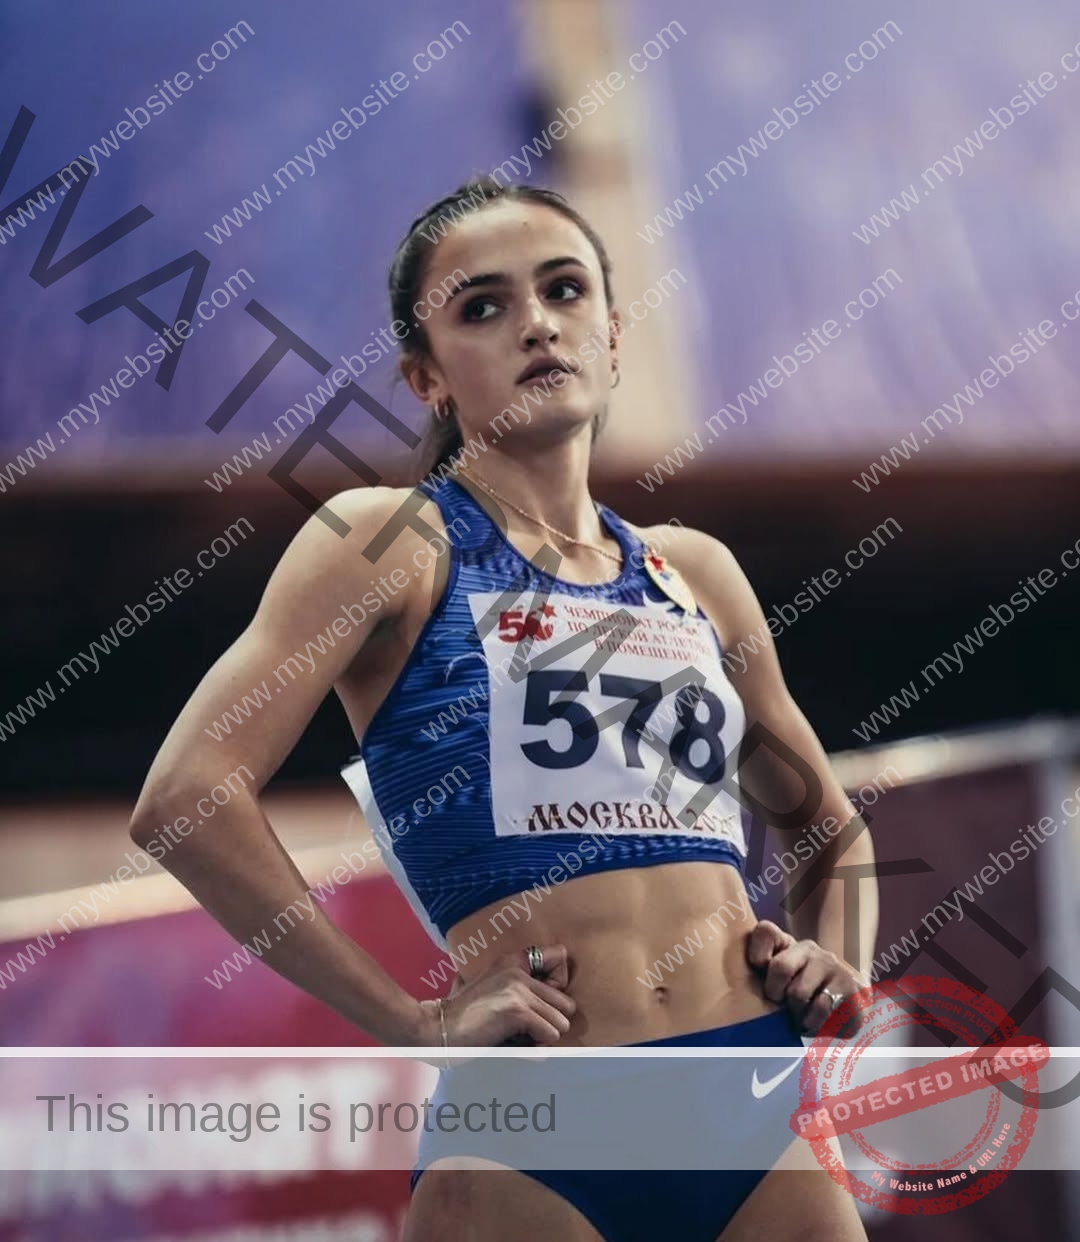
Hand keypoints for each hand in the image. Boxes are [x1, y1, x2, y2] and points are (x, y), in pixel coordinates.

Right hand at [427, 944, 575, 1048]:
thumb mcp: (488, 988)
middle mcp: (518, 970)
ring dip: (545, 1038)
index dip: (558, 988)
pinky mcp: (517, 1011)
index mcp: (512, 961)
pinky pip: (550, 1034)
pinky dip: (538, 1048)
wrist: (435, 1028)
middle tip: (531, 1032)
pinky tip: (517, 1046)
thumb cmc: (460, 1017)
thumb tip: (539, 1006)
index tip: (541, 1006)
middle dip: (552, 1022)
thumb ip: (513, 988)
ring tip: (522, 1040)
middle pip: (567, 1002)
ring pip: (561, 1022)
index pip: (560, 957)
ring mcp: (519, 989)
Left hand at [747, 921, 867, 1034]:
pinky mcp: (851, 988)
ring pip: (799, 993)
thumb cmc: (799, 994)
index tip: (761, 972)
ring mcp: (833, 966)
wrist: (848, 1004)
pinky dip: (813, 1023)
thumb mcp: (775, 981)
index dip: (757, 955)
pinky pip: (821, 1009)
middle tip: (781, 1002)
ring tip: (800, 1015)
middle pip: (780, 966)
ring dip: (796, 1012)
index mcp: (787, 944)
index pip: (765, 932)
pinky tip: (817, 1022)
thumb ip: (758, 974)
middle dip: (774, 992)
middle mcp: (810, 949)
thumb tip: (736, 989)